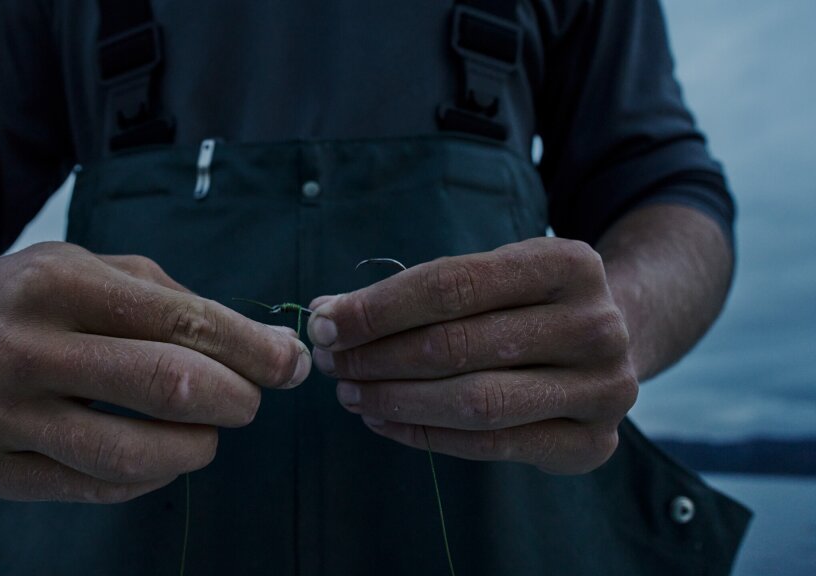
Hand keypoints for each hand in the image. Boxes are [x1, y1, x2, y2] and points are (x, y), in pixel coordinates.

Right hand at [0, 242, 309, 501]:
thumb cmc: (53, 298)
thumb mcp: (115, 274)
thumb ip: (195, 312)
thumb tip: (282, 358)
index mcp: (54, 282)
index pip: (180, 323)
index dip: (250, 350)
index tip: (291, 365)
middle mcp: (16, 347)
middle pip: (163, 386)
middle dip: (233, 399)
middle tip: (250, 402)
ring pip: (130, 455)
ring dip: (195, 448)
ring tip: (206, 432)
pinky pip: (98, 488)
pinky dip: (149, 476)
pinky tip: (158, 451)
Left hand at [306, 238, 637, 473]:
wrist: (611, 341)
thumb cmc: (527, 303)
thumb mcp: (489, 275)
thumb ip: (415, 292)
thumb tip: (327, 313)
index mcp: (569, 264)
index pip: (453, 285)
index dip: (378, 308)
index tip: (325, 323)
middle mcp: (597, 325)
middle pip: (459, 346)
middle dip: (377, 356)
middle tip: (330, 361)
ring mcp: (603, 389)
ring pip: (475, 402)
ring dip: (396, 399)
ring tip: (349, 392)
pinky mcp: (593, 444)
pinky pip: (490, 446)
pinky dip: (425, 435)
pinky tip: (383, 420)